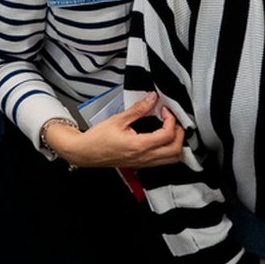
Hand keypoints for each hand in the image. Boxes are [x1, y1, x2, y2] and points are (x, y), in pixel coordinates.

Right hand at [41, 92, 184, 168]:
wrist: (85, 153)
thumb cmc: (98, 139)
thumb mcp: (118, 120)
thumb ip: (138, 109)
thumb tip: (152, 98)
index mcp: (139, 146)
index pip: (167, 135)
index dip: (171, 120)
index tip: (165, 110)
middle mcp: (144, 157)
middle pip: (175, 151)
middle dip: (179, 133)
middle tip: (172, 120)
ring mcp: (144, 163)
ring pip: (172, 159)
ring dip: (176, 144)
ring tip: (170, 129)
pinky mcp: (141, 165)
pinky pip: (163, 161)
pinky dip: (169, 150)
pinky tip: (162, 138)